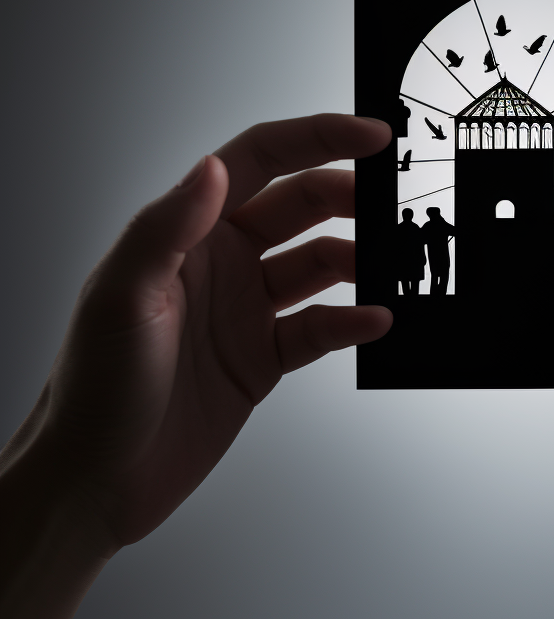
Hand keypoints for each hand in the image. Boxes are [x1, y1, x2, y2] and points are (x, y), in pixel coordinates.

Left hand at [4, 114, 392, 549]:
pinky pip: (321, 326)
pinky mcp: (264, 355)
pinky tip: (375, 321)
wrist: (98, 483)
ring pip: (321, 263)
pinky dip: (352, 321)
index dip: (317, 138)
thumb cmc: (94, 389)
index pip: (260, 161)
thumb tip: (213, 166)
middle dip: (350, 196)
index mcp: (188, 232)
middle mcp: (222, 261)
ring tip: (394, 263)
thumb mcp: (123, 298)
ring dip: (360, 259)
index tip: (371, 136)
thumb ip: (168, 226)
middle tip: (393, 203)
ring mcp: (247, 308)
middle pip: (302, 205)